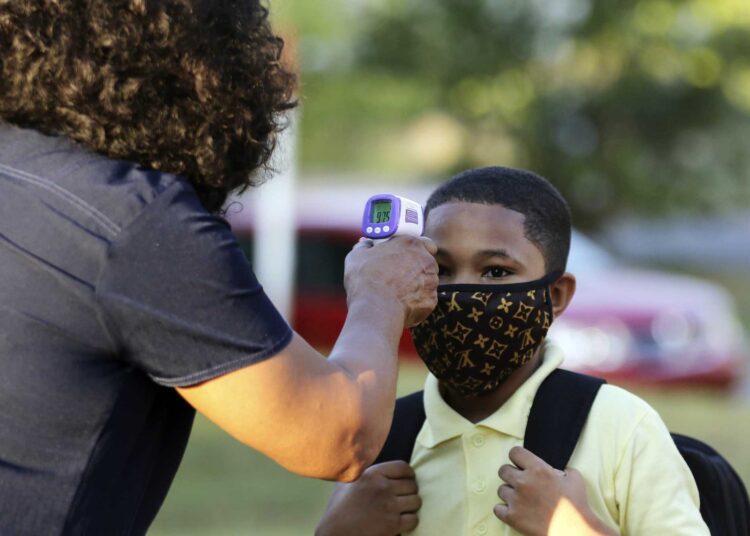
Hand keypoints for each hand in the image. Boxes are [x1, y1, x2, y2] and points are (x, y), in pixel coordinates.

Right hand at [316, 461, 421, 535]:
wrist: (335, 532)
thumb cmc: (338, 508)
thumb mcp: (346, 482)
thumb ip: (361, 472)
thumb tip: (368, 463)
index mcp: (373, 474)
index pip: (403, 467)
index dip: (408, 474)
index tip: (407, 479)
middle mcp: (383, 487)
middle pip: (412, 485)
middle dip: (409, 491)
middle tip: (403, 497)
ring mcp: (389, 506)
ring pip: (416, 501)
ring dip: (411, 506)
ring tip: (403, 509)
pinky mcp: (393, 525)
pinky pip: (414, 519)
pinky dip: (410, 520)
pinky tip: (401, 521)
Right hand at [344, 236, 437, 326]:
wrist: (375, 309)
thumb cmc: (365, 280)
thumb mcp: (357, 257)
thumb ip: (365, 246)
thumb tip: (366, 244)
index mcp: (411, 244)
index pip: (425, 243)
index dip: (416, 250)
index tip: (405, 256)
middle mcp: (426, 260)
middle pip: (427, 262)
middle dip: (417, 268)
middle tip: (399, 275)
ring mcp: (432, 281)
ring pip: (428, 281)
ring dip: (417, 284)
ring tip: (397, 292)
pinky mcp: (431, 300)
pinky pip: (425, 299)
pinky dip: (416, 301)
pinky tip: (400, 304)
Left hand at [495, 447, 617, 535]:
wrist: (573, 530)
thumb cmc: (576, 506)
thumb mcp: (575, 479)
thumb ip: (562, 470)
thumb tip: (555, 471)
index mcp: (538, 469)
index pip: (515, 452)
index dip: (517, 458)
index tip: (520, 464)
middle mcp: (523, 481)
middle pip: (503, 470)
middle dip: (511, 475)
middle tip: (520, 482)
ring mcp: (516, 499)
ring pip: (501, 489)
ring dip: (509, 493)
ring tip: (521, 499)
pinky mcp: (512, 516)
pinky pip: (497, 508)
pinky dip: (504, 510)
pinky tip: (514, 510)